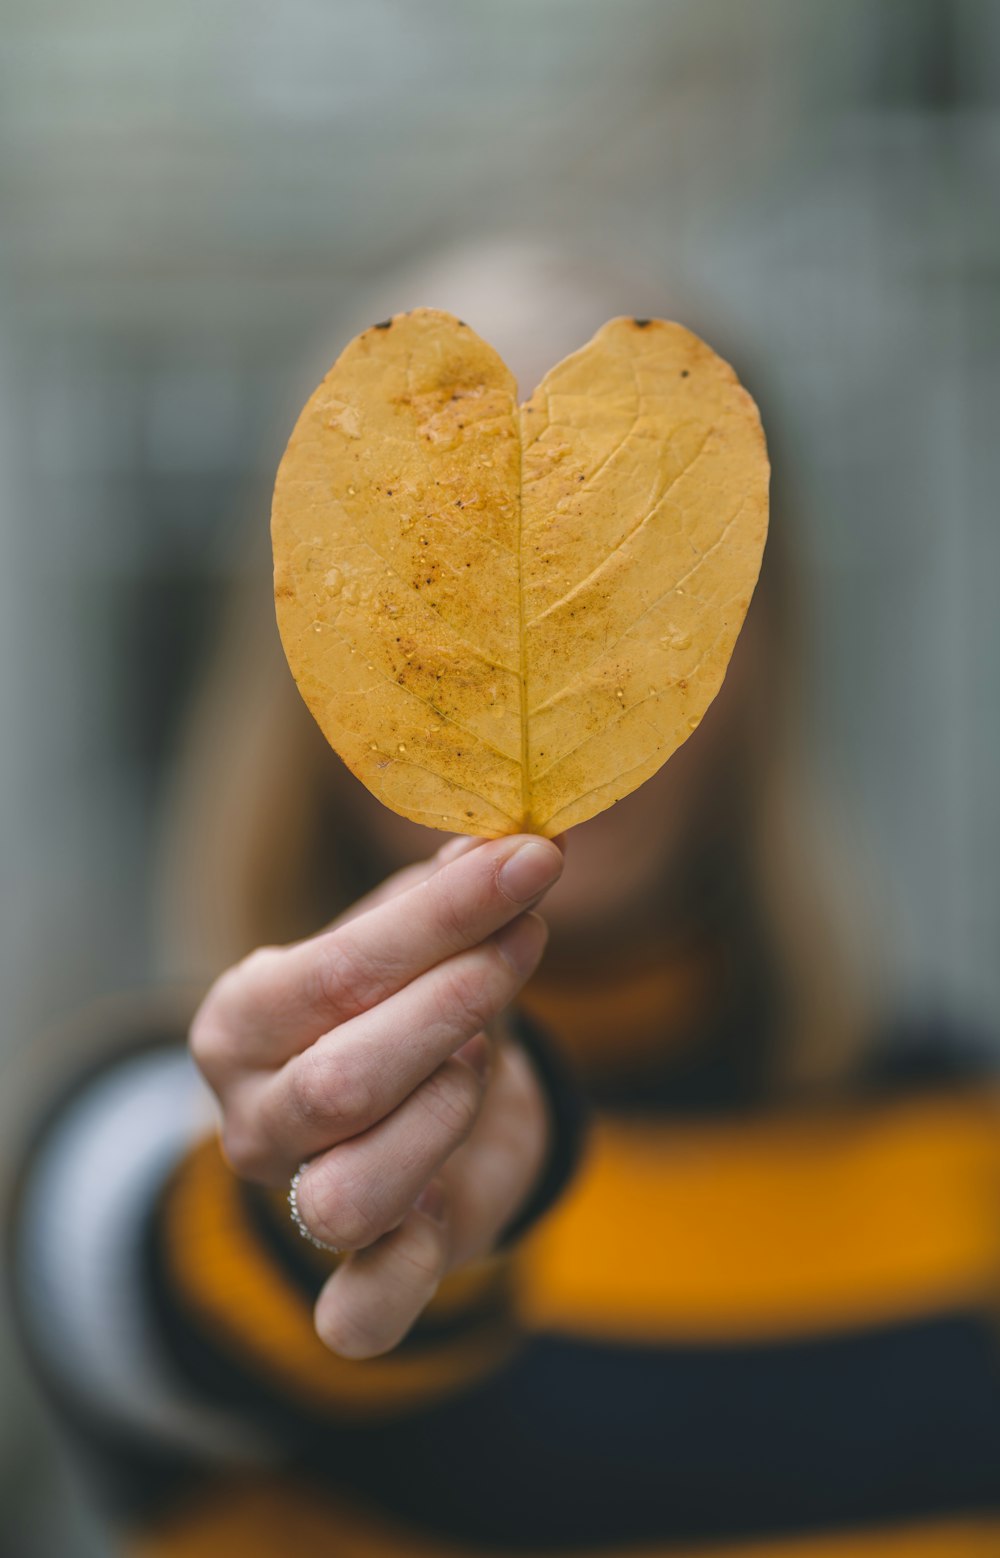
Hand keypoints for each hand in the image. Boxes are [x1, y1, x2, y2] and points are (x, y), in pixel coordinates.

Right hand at [189, 833, 563, 1358]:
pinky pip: (358, 1317)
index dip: (442, 918)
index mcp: (243, 1020)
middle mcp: (254, 1118)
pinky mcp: (362, 1277)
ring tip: (482, 1053)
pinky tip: (443, 1208)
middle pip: (344, 1083)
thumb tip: (503, 844)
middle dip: (454, 1001)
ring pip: (354, 1191)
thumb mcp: (423, 939)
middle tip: (526, 936)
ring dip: (444, 1113)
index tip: (533, 862)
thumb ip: (450, 894)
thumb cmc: (410, 1002)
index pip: (335, 972)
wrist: (426, 1108)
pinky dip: (397, 1286)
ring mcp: (297, 1204)